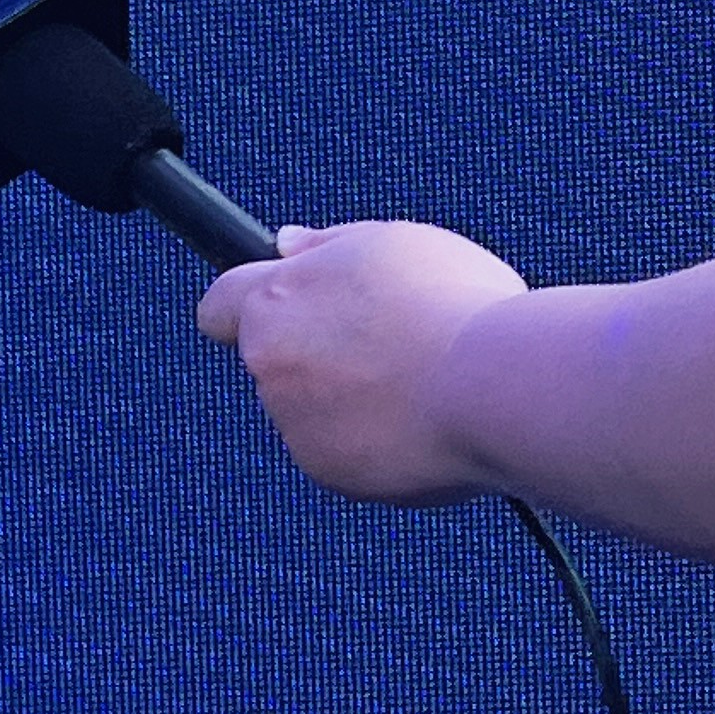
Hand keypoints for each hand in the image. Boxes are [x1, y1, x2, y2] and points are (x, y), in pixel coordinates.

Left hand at [195, 220, 527, 502]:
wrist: (495, 387)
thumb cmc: (452, 303)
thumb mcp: (391, 242)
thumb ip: (326, 245)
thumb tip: (286, 245)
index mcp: (276, 303)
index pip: (219, 305)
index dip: (245, 305)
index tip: (277, 306)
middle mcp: (270, 366)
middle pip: (275, 358)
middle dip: (315, 350)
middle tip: (387, 339)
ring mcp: (295, 424)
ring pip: (311, 406)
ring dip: (349, 395)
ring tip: (421, 378)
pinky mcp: (329, 471)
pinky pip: (344, 449)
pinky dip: (374, 437)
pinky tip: (425, 420)